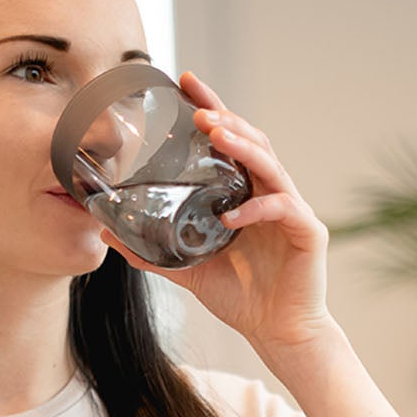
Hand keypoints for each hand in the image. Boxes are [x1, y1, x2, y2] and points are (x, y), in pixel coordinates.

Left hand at [99, 69, 338, 354]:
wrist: (278, 333)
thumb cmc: (241, 297)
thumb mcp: (188, 269)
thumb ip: (153, 251)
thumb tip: (107, 233)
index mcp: (244, 194)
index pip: (228, 142)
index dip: (210, 110)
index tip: (184, 83)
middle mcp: (270, 193)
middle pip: (252, 141)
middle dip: (225, 119)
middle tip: (197, 108)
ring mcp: (291, 210)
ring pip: (270, 164)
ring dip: (242, 147)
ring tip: (215, 134)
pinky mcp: (309, 232)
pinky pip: (282, 209)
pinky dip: (257, 208)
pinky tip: (231, 214)